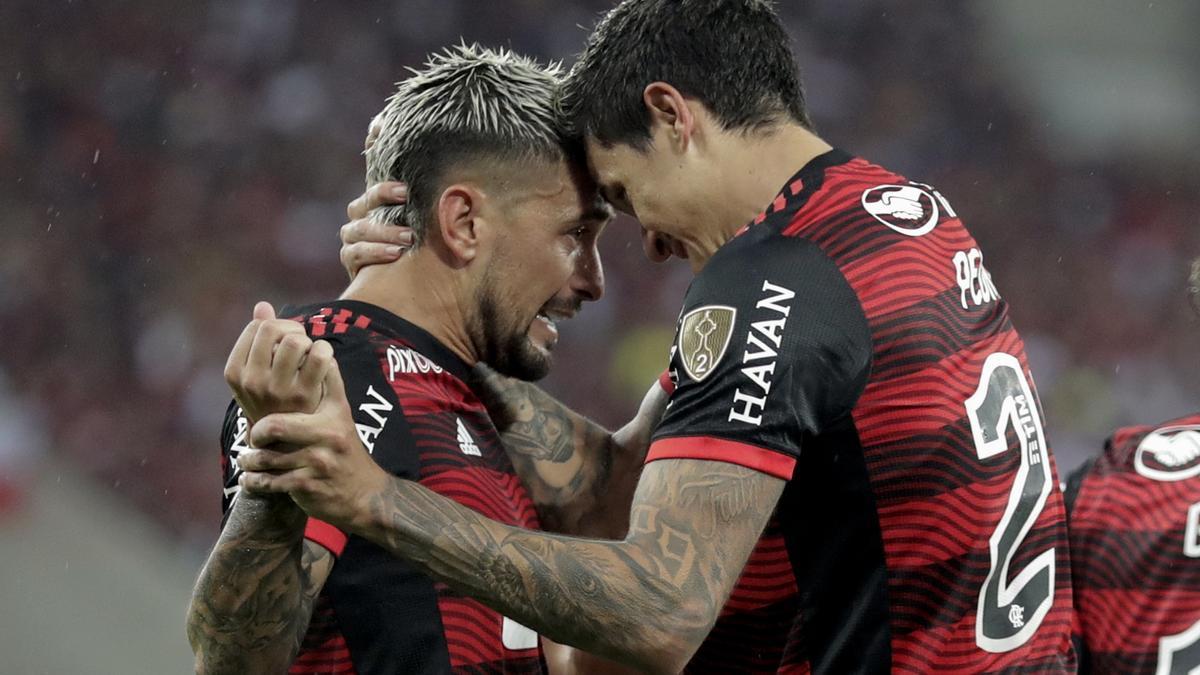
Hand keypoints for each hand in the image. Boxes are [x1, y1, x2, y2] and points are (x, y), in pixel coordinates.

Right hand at [224, 301, 332, 423]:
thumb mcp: (256, 372)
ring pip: (295, 340)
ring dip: (308, 342)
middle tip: (301, 345)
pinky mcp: (304, 394)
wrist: (290, 442)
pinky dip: (325, 351)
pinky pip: (319, 354)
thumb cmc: (274, 400)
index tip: (283, 342)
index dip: (275, 326)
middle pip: (274, 328)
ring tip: (309, 355)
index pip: (256, 327)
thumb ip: (258, 337)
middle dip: (292, 329)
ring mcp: (277, 389)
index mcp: (234, 372)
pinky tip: (324, 361)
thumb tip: (263, 305)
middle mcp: (251, 381)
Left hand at [237, 361, 391, 533]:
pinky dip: (254, 482)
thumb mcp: (341, 412)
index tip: (268, 388)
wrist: (364, 493)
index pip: (303, 387)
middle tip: (253, 436)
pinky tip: (250, 479)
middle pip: (274, 426)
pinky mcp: (308, 486)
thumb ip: (329, 382)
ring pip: (267, 458)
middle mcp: (328, 435)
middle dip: (256, 433)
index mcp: (333, 412)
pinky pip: (269, 482)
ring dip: (251, 461)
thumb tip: (319, 348)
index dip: (278, 384)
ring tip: (247, 459)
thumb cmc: (344, 446)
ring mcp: (318, 462)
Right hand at [340, 182, 414, 279]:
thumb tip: (448, 199)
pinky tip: (395, 254)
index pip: (372, 194)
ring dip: (385, 234)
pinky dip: (375, 252)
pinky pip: (355, 253)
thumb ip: (419, 215)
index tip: (407, 192)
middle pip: (361, 210)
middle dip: (388, 218)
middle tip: (412, 229)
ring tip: (408, 240)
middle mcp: (357, 221)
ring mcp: (351, 241)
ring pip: (359, 230)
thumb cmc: (413, 249)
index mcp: (368, 208)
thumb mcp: (414, 230)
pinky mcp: (350, 261)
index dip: (386, 191)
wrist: (398, 285)